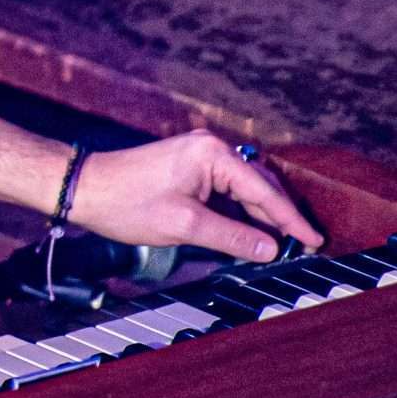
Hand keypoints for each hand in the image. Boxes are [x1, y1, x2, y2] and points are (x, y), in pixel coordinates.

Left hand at [70, 133, 324, 260]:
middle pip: (259, 186)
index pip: (264, 191)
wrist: (83, 188)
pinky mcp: (189, 167)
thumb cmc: (125, 202)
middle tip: (304, 244)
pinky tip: (251, 232)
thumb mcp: (184, 226)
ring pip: (244, 188)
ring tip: (284, 243)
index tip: (313, 240)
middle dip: (281, 216)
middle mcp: (210, 148)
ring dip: (262, 215)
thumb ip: (231, 237)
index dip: (291, 220)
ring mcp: (199, 155)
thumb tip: (269, 249)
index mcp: (212, 154)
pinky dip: (240, 210)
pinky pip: (226, 189)